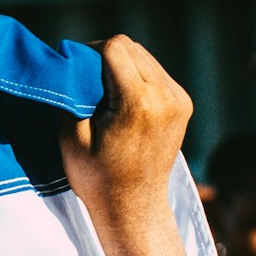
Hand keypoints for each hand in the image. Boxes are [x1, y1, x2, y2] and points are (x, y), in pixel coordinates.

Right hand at [59, 35, 192, 246]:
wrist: (133, 208)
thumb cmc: (96, 177)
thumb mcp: (72, 135)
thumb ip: (74, 92)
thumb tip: (76, 61)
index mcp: (138, 102)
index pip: (114, 48)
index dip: (88, 52)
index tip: (74, 70)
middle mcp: (166, 96)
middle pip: (131, 47)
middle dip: (103, 56)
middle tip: (84, 81)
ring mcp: (179, 99)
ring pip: (143, 56)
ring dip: (120, 65)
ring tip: (102, 91)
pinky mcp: (183, 104)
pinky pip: (155, 73)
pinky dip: (135, 76)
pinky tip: (121, 99)